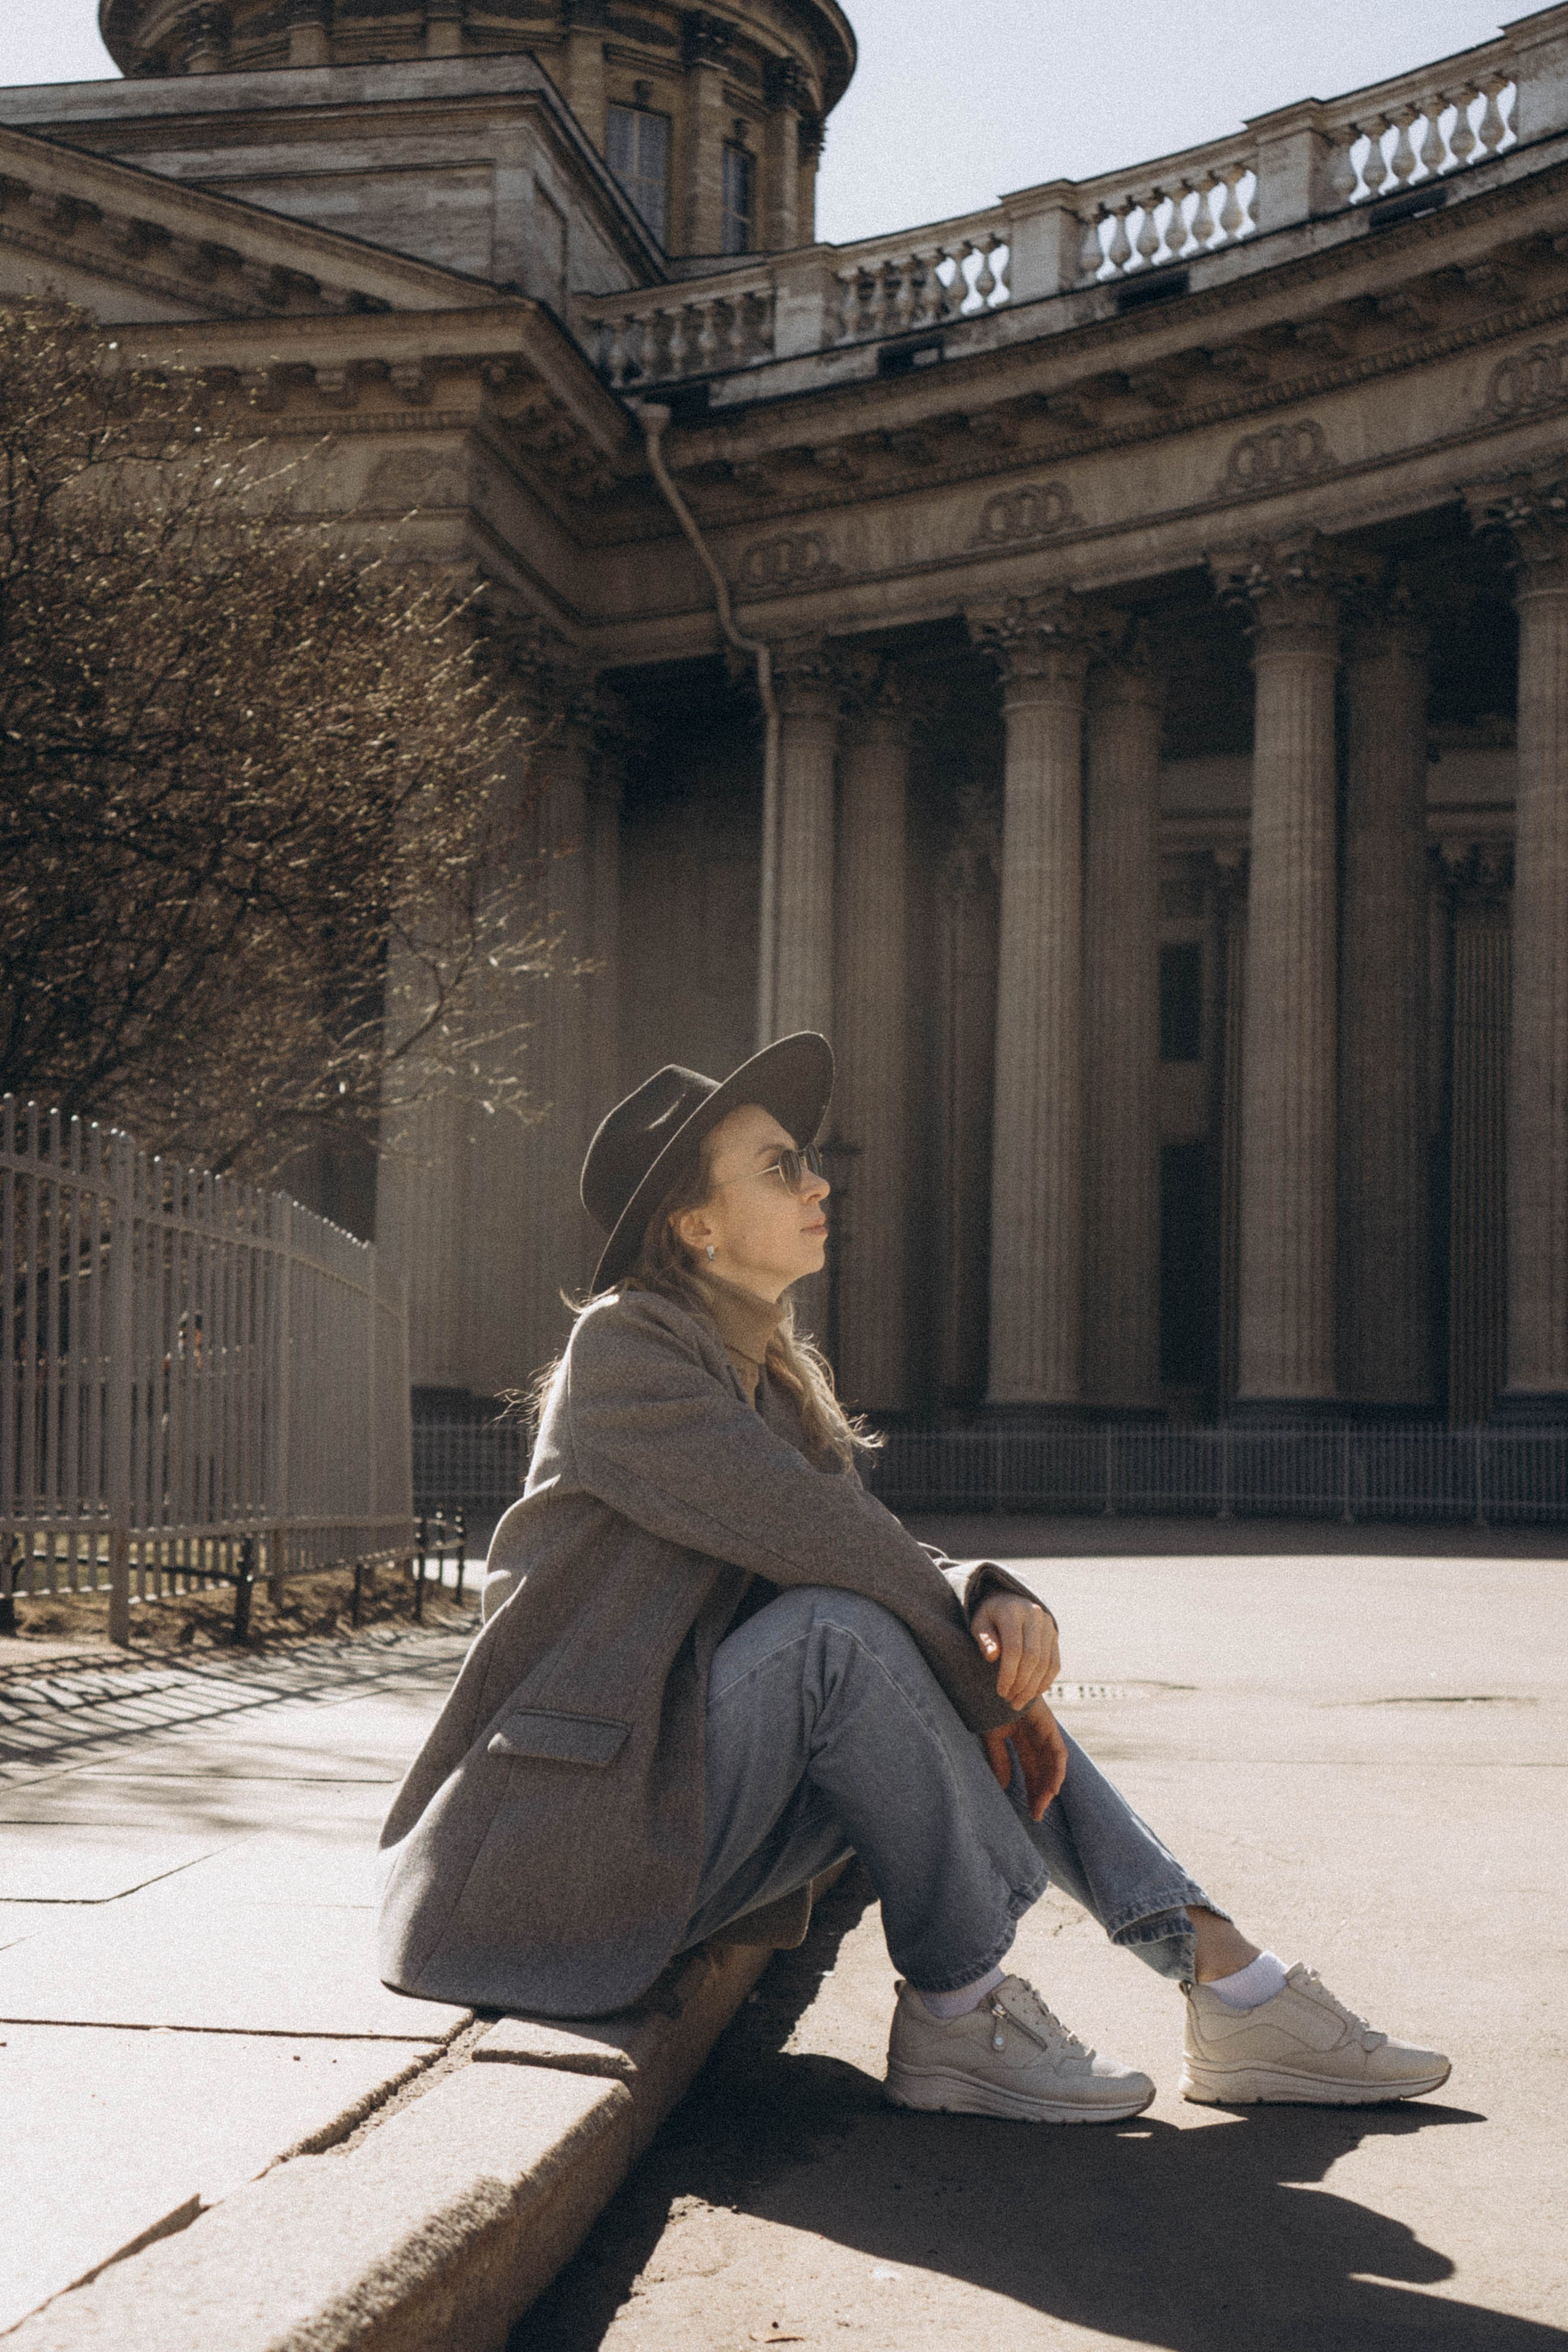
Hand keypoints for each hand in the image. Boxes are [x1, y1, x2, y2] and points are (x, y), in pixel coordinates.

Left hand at [971, 1592, 1059, 1707]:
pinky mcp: (1054, 1635)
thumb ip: (984, 1639)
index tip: (1001, 1692)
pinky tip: (1033, 1694)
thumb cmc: (989, 1617)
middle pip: (1032, 1657)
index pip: (1014, 1648)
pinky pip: (1054, 1663)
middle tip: (1010, 1700)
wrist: (1007, 1601)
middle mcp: (1034, 1615)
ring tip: (1018, 1702)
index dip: (1008, 1673)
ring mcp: (1047, 1625)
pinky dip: (1045, 1681)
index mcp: (1012, 1611)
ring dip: (1033, 1687)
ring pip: (1045, 1663)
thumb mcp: (979, 1624)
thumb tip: (992, 1656)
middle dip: (1021, 1683)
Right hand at [983, 1699, 1068, 1822]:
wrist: (988, 1682)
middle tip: (1036, 1814)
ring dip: (1050, 1785)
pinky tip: (1053, 1787)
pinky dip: (1057, 1770)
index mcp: (1022, 1738)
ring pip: (1053, 1764)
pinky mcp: (1048, 1725)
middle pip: (1043, 1770)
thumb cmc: (987, 1704)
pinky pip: (1058, 1751)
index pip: (1031, 1770)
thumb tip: (1004, 1787)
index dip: (1031, 1790)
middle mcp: (1036, 1736)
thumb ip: (1000, 1760)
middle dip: (1041, 1793)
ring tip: (1044, 1804)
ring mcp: (1044, 1730)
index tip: (1030, 1812)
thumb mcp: (992, 1738)